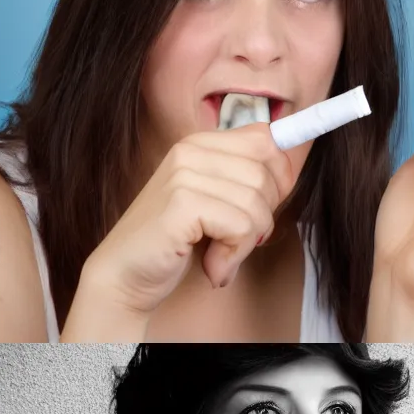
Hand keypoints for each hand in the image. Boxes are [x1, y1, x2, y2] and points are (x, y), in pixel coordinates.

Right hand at [81, 124, 298, 316]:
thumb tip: (289, 166)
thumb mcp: (212, 200)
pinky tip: (212, 265)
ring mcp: (183, 175)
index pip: (265, 138)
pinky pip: (241, 227)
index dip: (278, 177)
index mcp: (198, 144)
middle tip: (233, 239)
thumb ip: (243, 179)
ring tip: (218, 255)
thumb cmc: (173, 242)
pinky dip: (233, 256)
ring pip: (257, 204)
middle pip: (267, 174)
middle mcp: (189, 151)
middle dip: (262, 217)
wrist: (123, 274)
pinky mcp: (182, 203)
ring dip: (245, 243)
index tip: (261, 208)